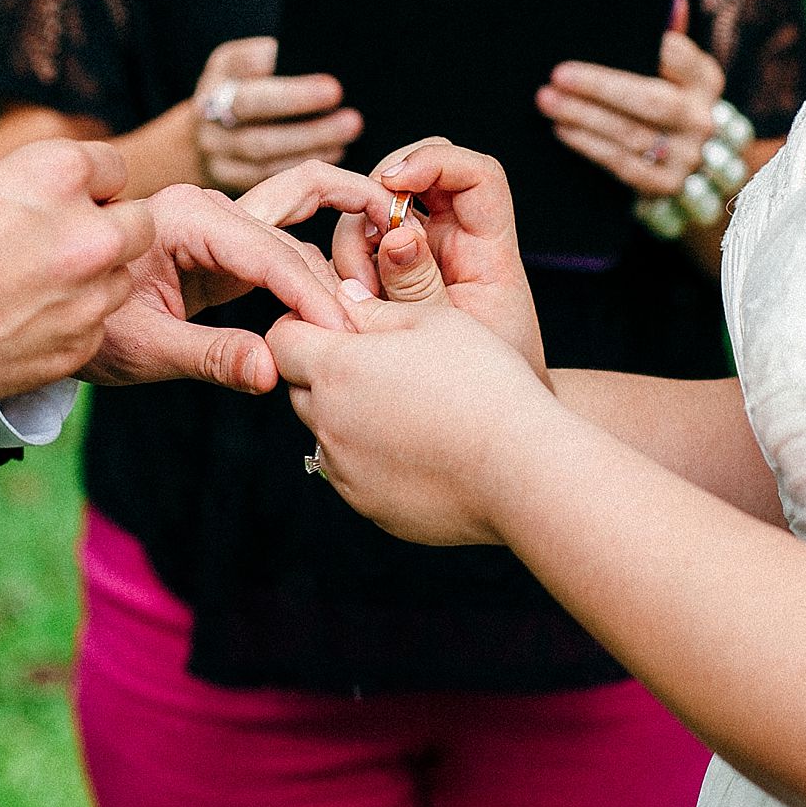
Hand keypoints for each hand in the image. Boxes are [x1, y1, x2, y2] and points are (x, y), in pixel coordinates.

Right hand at [0, 139, 151, 406]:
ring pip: (121, 280)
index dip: (90, 186)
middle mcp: (85, 232)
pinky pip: (95, 328)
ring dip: (92, 282)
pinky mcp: (76, 347)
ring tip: (32, 291)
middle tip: (63, 248)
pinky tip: (22, 326)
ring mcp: (86, 295)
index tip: (69, 202)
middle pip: (139, 224)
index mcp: (54, 174)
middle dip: (109, 232)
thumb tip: (52, 199)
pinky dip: (69, 327)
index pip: (113, 168)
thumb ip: (24, 190)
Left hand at [85, 164, 398, 392]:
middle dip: (329, 287)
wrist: (54, 313)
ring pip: (292, 241)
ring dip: (328, 278)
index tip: (343, 334)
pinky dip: (312, 278)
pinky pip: (280, 252)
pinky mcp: (224, 246)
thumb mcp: (143, 349)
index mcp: (180, 218)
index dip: (310, 295)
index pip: (265, 252)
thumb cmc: (92, 330)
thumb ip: (209, 357)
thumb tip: (272, 372)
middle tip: (365, 336)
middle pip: (287, 241)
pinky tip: (341, 307)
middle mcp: (204, 208)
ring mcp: (216, 223)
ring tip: (362, 322)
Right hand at [192, 36, 364, 193]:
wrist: (212, 139)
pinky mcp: (225, 177)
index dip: (272, 61)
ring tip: (348, 128)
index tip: (318, 69)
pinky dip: (301, 163)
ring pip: (260, 146)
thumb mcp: (253, 70)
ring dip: (309, 138)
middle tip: (339, 96)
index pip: (242, 62)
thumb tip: (325, 57)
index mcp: (220, 73)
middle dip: (297, 100)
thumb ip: (280, 62)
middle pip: (250, 105)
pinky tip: (333, 153)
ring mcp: (213, 147)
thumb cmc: (251, 97)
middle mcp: (207, 109)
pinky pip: (265, 174)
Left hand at [268, 283, 558, 547]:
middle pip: (300, 390)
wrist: (522, 469)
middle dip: (326, 373)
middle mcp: (328, 424)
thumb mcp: (434, 321)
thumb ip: (375, 310)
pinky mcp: (370, 508)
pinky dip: (375, 459)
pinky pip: (356, 475)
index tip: (340, 325)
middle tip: (381, 364)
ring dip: (350, 418)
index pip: (283, 340)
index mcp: (336, 368)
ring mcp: (346, 473)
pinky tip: (425, 449)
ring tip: (411, 408)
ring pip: (328, 435)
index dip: (306, 326)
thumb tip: (343, 299)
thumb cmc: (485, 382)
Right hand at [331, 139, 547, 381]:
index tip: (397, 183)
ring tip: (357, 299)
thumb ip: (424, 287)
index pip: (476, 175)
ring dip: (353, 243)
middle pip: (414, 178)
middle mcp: (453, 242)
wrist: (485, 431)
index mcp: (488, 248)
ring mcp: (418, 257)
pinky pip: (356, 254)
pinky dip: (342, 270)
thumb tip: (396, 237)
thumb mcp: (456, 336)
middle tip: (367, 248)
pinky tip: (344, 309)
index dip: (436, 162)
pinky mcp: (385, 279)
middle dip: (377, 198)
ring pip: (373, 214)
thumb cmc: (486, 388)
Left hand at [536, 0, 727, 201]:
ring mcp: (686, 155)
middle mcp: (700, 118)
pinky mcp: (666, 184)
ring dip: (583, 117)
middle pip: (649, 100)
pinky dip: (589, 146)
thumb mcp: (679, 72)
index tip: (601, 37)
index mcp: (705, 80)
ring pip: (629, 134)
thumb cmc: (671, 102)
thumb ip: (671, 38)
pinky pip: (621, 164)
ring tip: (548, 101)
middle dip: (599, 86)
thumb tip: (671, 0)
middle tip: (557, 74)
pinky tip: (562, 130)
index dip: (649, 46)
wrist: (694, 167)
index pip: (678, 55)